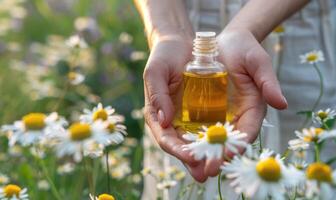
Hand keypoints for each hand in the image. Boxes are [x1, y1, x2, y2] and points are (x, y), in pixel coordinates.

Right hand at [143, 34, 208, 181]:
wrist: (180, 44)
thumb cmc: (163, 56)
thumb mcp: (155, 72)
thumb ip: (157, 95)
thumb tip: (164, 122)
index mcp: (157, 115)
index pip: (165, 139)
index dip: (177, 150)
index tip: (191, 157)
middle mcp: (171, 121)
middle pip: (182, 147)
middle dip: (194, 161)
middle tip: (207, 172)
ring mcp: (186, 119)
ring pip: (196, 142)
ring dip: (207, 155)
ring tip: (220, 165)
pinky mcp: (201, 113)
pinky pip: (209, 129)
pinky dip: (217, 139)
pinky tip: (227, 146)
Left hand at [201, 28, 287, 176]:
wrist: (224, 43)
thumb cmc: (244, 49)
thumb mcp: (258, 61)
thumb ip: (268, 81)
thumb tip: (282, 104)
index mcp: (253, 108)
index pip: (248, 132)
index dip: (238, 146)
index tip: (227, 156)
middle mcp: (237, 117)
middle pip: (228, 143)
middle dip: (217, 157)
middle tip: (205, 171)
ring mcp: (221, 116)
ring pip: (212, 140)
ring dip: (203, 154)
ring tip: (191, 166)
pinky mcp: (206, 112)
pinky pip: (199, 129)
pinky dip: (192, 140)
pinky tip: (182, 148)